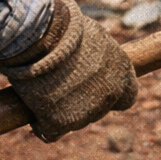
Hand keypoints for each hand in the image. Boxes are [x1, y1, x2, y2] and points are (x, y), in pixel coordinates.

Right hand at [0, 0, 135, 141]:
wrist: (41, 37)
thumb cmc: (64, 28)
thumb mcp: (91, 35)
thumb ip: (97, 54)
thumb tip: (90, 58)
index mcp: (122, 72)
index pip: (127, 96)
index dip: (110, 93)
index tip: (95, 87)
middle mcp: (109, 95)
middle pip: (98, 109)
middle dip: (82, 100)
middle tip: (60, 83)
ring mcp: (85, 112)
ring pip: (74, 120)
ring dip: (61, 110)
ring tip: (42, 87)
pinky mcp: (59, 123)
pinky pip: (50, 131)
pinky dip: (41, 125)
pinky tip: (33, 112)